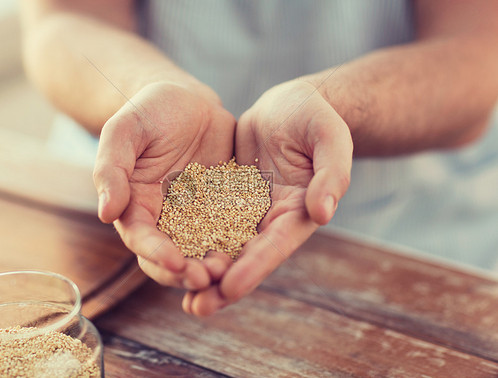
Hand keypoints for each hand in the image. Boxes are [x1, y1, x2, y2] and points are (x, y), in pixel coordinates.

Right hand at [93, 81, 234, 290]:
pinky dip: (240, 244)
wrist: (187, 101)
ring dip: (214, 266)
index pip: (142, 239)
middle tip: (207, 278)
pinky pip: (233, 229)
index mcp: (136, 206)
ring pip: (203, 251)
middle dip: (187, 273)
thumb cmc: (148, 112)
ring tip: (230, 271)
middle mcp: (166, 219)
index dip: (156, 254)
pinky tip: (253, 250)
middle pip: (172, 257)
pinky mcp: (225, 207)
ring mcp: (197, 216)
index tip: (176, 263)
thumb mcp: (124, 131)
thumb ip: (111, 168)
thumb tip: (106, 213)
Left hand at [183, 79, 352, 314]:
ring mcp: (247, 211)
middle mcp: (272, 219)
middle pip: (247, 258)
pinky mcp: (226, 198)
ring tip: (182, 298)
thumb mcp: (329, 137)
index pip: (276, 244)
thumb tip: (323, 213)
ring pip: (224, 247)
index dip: (253, 267)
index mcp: (297, 210)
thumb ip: (331, 173)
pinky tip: (167, 257)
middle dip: (223, 285)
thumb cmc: (315, 117)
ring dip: (204, 273)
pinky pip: (206, 222)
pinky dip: (191, 241)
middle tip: (197, 307)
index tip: (229, 287)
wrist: (289, 106)